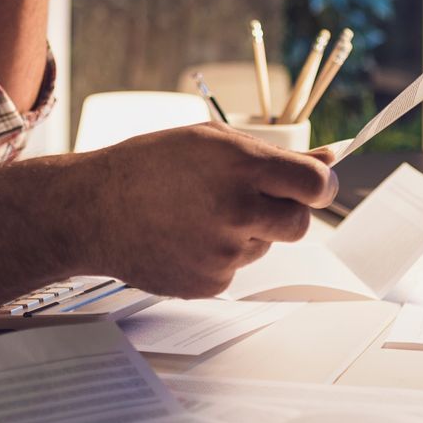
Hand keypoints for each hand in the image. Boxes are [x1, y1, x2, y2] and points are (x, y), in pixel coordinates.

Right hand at [73, 123, 337, 298]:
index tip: (314, 188)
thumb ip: (274, 153)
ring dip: (246, 232)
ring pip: (264, 246)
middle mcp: (237, 210)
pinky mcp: (210, 282)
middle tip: (252, 201)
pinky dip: (219, 256)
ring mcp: (224, 252)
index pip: (315, 186)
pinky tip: (185, 238)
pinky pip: (235, 269)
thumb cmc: (149, 165)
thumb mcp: (210, 140)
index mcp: (242, 166)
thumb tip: (329, 159)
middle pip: (300, 224)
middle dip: (286, 213)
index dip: (320, 187)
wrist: (93, 209)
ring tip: (199, 214)